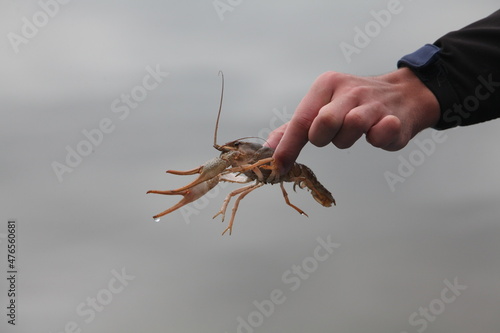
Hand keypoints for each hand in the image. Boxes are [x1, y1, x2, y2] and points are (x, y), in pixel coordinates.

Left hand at [266, 67, 439, 173]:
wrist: (403, 94)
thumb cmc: (353, 104)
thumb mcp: (321, 106)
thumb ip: (294, 127)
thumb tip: (268, 148)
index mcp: (326, 85)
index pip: (301, 119)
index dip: (288, 146)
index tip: (277, 167)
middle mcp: (349, 90)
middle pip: (323, 123)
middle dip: (323, 138)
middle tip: (333, 134)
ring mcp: (373, 103)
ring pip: (350, 130)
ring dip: (347, 140)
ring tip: (356, 131)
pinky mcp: (395, 119)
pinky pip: (379, 137)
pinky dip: (377, 140)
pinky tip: (379, 131)